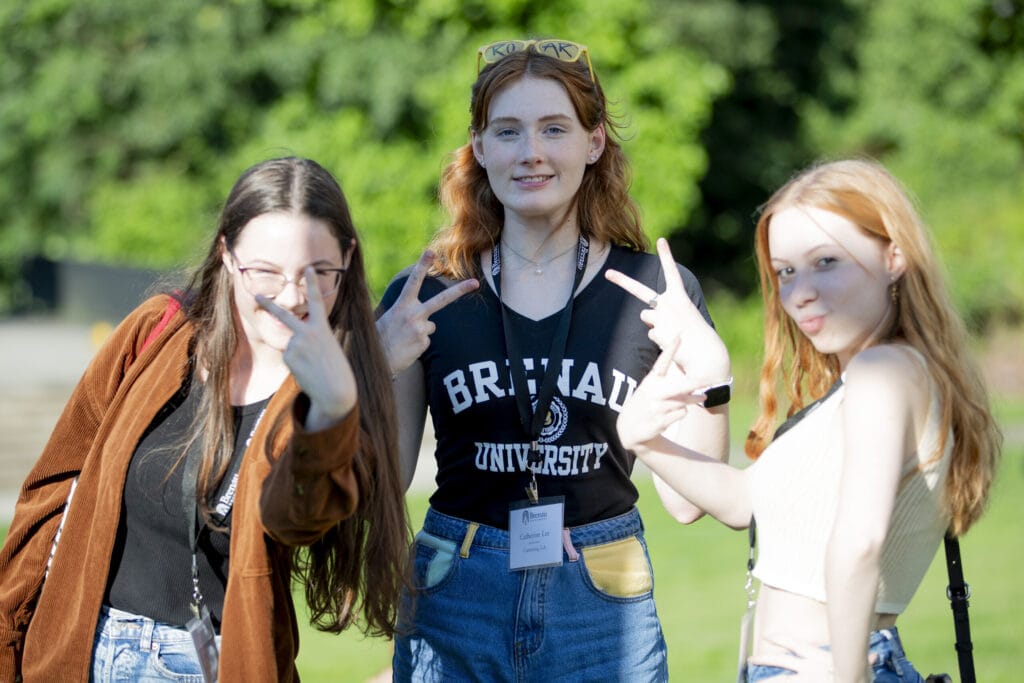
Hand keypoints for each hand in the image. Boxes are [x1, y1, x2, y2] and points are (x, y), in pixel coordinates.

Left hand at [256, 268, 354, 428]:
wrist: (335, 390)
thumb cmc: (336, 370)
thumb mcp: (328, 348)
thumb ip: (311, 339)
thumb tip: (290, 344)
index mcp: (322, 328)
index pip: (316, 301)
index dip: (312, 283)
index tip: (309, 268)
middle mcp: (307, 332)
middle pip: (283, 315)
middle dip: (268, 305)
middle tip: (255, 296)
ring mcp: (296, 343)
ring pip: (290, 345)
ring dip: (299, 357)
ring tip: (313, 367)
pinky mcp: (288, 356)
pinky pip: (289, 357)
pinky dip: (296, 364)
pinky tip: (306, 372)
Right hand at [376, 250, 478, 374]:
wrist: (376, 359)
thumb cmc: (381, 337)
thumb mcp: (389, 317)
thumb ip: (405, 311)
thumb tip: (424, 315)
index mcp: (401, 305)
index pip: (413, 281)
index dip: (422, 265)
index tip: (431, 251)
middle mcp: (413, 314)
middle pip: (441, 299)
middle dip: (460, 290)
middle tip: (475, 283)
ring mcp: (420, 327)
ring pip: (431, 326)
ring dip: (420, 332)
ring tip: (404, 339)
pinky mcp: (424, 341)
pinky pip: (426, 340)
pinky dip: (418, 344)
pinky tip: (407, 347)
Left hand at [605, 238, 729, 384]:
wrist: (707, 354)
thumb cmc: (699, 337)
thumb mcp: (685, 318)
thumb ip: (666, 312)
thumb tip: (646, 315)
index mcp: (680, 297)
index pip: (672, 273)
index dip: (666, 256)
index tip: (661, 240)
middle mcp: (668, 302)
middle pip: (638, 290)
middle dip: (621, 281)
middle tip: (608, 273)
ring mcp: (660, 316)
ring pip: (647, 317)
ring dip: (655, 324)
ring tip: (672, 333)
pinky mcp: (655, 330)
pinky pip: (651, 334)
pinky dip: (660, 340)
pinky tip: (672, 342)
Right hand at [617, 338, 706, 450]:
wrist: (628, 429)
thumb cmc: (645, 403)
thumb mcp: (650, 387)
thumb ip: (669, 381)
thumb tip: (691, 374)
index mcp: (650, 381)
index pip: (661, 363)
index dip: (670, 349)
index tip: (679, 336)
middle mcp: (652, 393)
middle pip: (678, 386)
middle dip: (693, 384)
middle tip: (706, 380)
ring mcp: (655, 408)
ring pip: (683, 401)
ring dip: (693, 399)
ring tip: (701, 397)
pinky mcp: (659, 422)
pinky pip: (681, 413)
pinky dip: (681, 413)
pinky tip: (674, 414)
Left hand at [748, 636, 875, 682]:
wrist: (849, 682)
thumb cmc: (857, 678)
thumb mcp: (860, 669)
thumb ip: (865, 661)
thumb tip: (875, 656)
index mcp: (819, 658)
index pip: (796, 645)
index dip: (782, 639)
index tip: (769, 636)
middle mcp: (807, 668)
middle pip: (780, 660)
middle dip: (764, 659)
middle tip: (751, 660)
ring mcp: (804, 680)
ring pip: (779, 680)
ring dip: (765, 680)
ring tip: (752, 680)